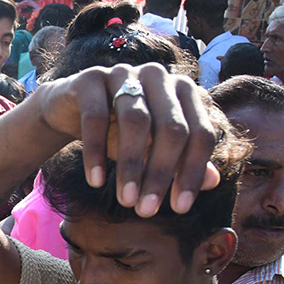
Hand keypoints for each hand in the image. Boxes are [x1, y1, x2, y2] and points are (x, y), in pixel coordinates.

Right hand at [35, 63, 219, 217]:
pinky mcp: (90, 78)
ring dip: (130, 166)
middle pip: (171, 128)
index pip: (200, 133)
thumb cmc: (118, 130)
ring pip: (135, 121)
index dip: (192, 172)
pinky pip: (95, 118)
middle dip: (160, 173)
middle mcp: (159, 76)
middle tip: (146, 210)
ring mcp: (124, 73)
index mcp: (183, 90)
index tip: (179, 208)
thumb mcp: (152, 148)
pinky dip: (96, 153)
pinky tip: (95, 181)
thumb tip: (213, 181)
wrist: (70, 109)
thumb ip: (183, 160)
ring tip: (125, 200)